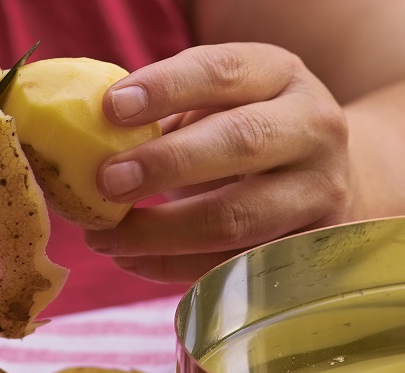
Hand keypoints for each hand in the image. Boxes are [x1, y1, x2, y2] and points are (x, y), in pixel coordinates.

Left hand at [87, 43, 350, 282]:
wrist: (322, 173)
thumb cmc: (245, 129)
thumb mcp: (220, 102)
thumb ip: (168, 114)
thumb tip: (82, 141)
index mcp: (280, 75)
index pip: (223, 73)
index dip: (166, 88)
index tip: (110, 108)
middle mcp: (312, 128)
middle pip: (240, 143)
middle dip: (166, 164)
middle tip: (106, 182)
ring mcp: (318, 192)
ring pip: (236, 218)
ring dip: (160, 232)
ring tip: (103, 237)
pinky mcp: (304, 249)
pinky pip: (230, 265)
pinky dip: (171, 267)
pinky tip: (129, 259)